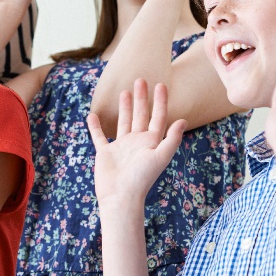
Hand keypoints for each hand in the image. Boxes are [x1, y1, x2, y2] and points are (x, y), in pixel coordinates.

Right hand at [88, 79, 186, 207]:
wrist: (121, 196)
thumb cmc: (142, 178)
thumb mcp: (160, 157)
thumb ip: (172, 139)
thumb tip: (183, 120)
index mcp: (151, 142)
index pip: (158, 117)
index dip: (160, 101)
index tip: (161, 84)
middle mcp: (137, 141)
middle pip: (141, 115)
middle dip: (141, 98)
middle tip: (141, 79)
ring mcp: (121, 146)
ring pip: (123, 121)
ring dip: (124, 107)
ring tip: (124, 91)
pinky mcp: (106, 152)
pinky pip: (99, 136)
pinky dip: (96, 126)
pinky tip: (92, 115)